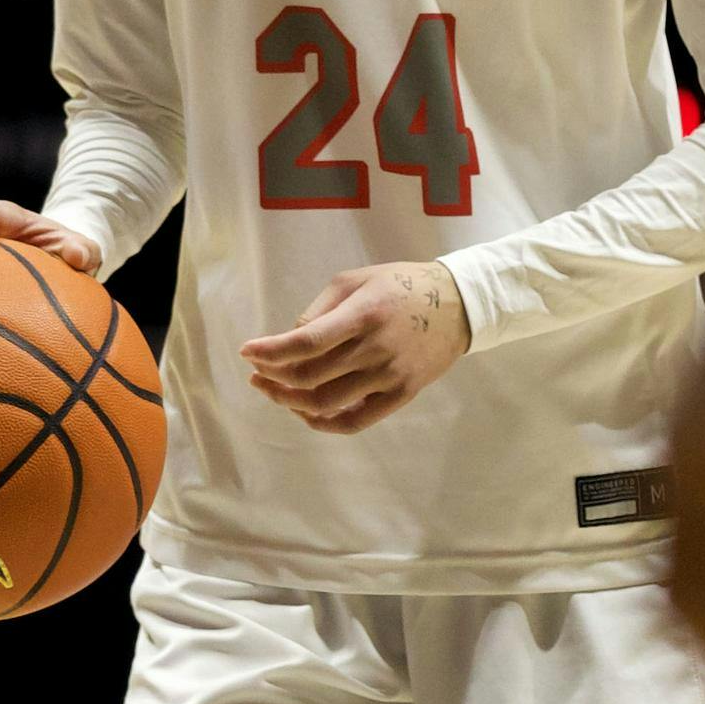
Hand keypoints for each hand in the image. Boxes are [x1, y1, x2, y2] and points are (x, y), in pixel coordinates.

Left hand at [241, 261, 468, 434]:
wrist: (457, 305)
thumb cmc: (399, 286)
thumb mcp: (355, 280)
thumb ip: (320, 309)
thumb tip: (290, 341)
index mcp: (363, 314)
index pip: (306, 342)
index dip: (270, 351)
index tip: (247, 352)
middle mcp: (375, 348)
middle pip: (310, 377)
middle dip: (273, 377)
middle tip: (257, 372)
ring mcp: (390, 375)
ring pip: (326, 403)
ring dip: (291, 401)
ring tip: (275, 391)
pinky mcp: (402, 394)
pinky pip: (355, 421)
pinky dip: (324, 423)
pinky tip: (306, 413)